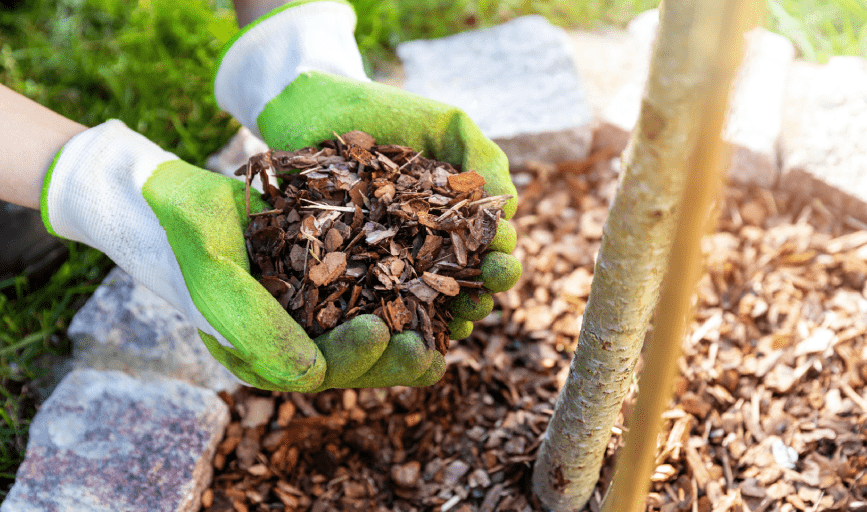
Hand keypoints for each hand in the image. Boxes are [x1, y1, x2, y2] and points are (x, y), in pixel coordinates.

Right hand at [42, 120, 443, 390]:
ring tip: (447, 326)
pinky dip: (401, 292)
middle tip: (428, 347)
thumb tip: (312, 378)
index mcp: (261, 356)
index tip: (382, 330)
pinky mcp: (327, 281)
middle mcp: (290, 341)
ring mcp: (310, 312)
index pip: (317, 371)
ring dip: (407, 332)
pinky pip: (369, 295)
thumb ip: (255, 327)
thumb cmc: (190, 235)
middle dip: (393, 358)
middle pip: (353, 361)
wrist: (178, 198)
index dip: (354, 357)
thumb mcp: (216, 276)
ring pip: (367, 332)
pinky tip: (436, 284)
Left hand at [215, 1, 521, 353]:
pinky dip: (395, 320)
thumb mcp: (447, 124)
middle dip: (480, 293)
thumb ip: (484, 157)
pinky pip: (374, 304)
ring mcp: (388, 259)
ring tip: (455, 321)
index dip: (499, 259)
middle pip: (463, 282)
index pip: (487, 248)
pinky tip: (407, 331)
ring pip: (426, 301)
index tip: (499, 258)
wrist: (314, 107)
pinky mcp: (348, 269)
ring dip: (446, 317)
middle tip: (482, 294)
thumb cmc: (385, 112)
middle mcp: (426, 243)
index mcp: (455, 215)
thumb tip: (510, 209)